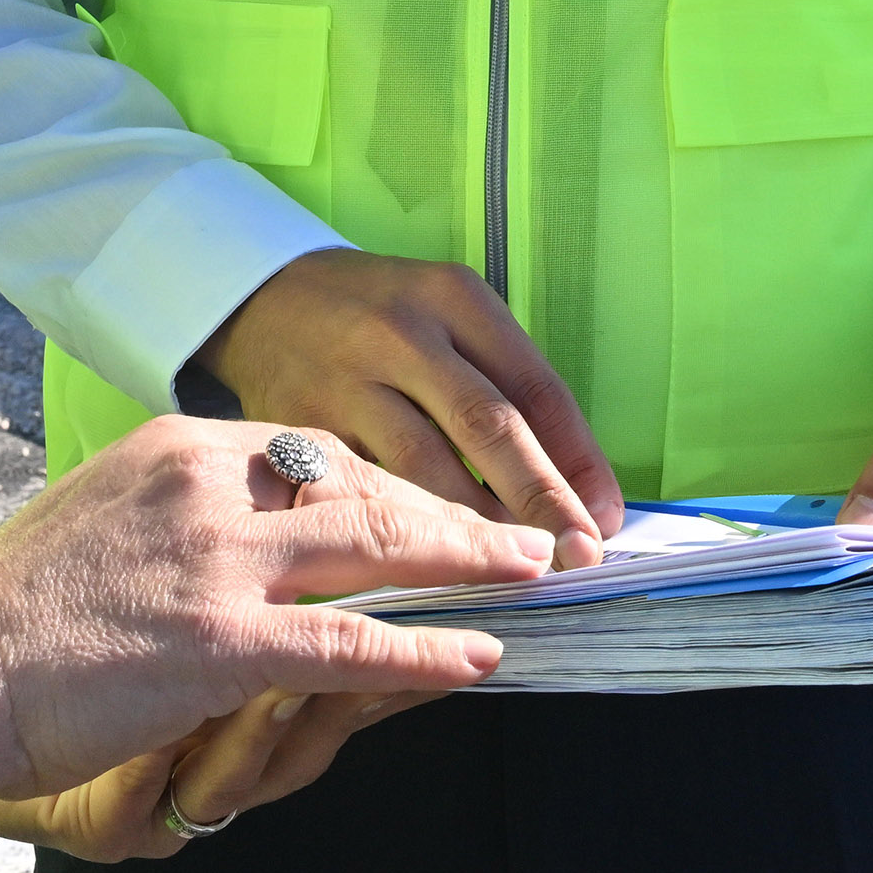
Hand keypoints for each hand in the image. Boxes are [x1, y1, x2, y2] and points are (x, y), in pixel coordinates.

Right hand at [0, 420, 550, 872]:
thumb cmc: (13, 611)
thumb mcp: (102, 516)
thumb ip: (182, 514)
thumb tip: (253, 535)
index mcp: (179, 446)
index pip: (313, 454)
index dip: (387, 485)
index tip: (435, 506)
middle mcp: (208, 485)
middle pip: (361, 486)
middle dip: (450, 511)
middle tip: (519, 530)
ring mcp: (217, 562)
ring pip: (373, 547)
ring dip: (465, 560)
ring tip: (528, 572)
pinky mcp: (218, 642)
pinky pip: (348, 642)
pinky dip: (423, 650)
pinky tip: (477, 656)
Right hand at [205, 250, 625, 565]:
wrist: (266, 299)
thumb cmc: (388, 319)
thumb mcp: (452, 321)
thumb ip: (509, 391)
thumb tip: (579, 492)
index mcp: (455, 298)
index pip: (534, 388)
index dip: (577, 459)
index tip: (606, 519)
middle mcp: (403, 333)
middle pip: (486, 425)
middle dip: (540, 499)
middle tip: (578, 557)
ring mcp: (346, 380)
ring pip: (422, 469)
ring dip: (475, 531)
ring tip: (515, 574)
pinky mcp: (298, 426)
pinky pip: (363, 490)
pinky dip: (405, 533)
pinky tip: (435, 571)